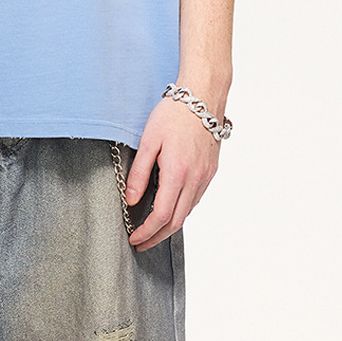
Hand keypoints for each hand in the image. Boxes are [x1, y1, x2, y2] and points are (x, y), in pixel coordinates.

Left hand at [124, 94, 222, 250]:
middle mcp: (195, 179)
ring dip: (169, 226)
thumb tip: (131, 200)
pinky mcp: (211, 171)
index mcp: (178, 173)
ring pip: (187, 212)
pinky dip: (181, 211)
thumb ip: (138, 173)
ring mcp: (206, 176)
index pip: (161, 216)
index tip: (134, 239)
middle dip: (157, 237)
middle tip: (141, 243)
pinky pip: (195, 199)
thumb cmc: (174, 114)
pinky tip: (169, 209)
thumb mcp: (148, 141)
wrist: (204, 97)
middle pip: (176, 221)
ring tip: (151, 230)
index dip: (146, 232)